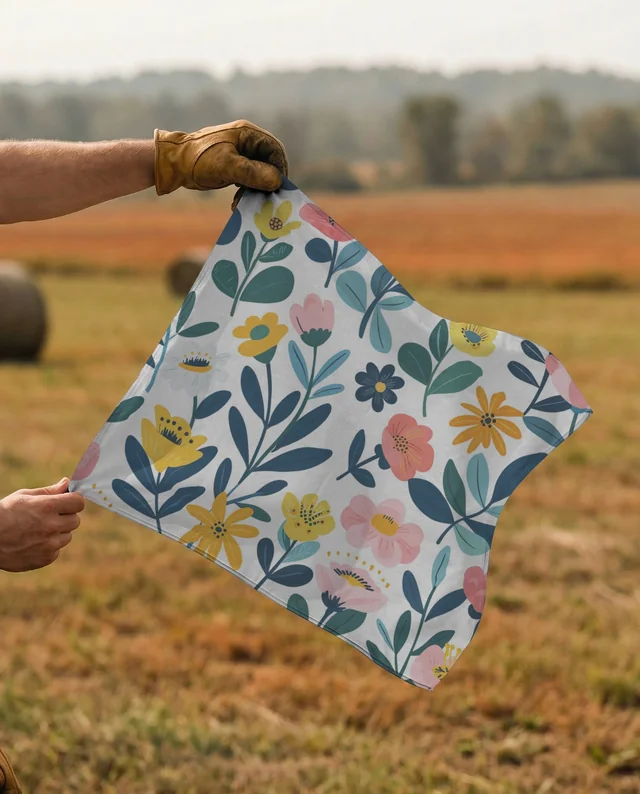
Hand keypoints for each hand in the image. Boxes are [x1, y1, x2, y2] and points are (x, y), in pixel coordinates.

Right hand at [0, 478, 84, 572]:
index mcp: (47, 507)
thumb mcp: (24, 496)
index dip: (73, 501)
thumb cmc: (5, 513)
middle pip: (76, 520)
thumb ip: (50, 491)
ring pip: (67, 536)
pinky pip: (56, 551)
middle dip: (66, 517)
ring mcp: (49, 544)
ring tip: (36, 530)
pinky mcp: (45, 558)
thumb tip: (67, 483)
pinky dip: (48, 547)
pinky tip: (32, 542)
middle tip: (48, 516)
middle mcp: (51, 526)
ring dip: (57, 533)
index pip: (78, 502)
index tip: (67, 501)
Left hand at [154, 120, 288, 205]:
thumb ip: (252, 172)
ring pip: (260, 173)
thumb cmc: (198, 160)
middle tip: (264, 201)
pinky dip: (247, 191)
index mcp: (247, 133)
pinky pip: (249, 179)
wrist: (174, 164)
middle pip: (269, 163)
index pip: (275, 150)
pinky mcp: (234, 166)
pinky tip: (237, 202)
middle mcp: (247, 141)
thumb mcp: (226, 166)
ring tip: (245, 202)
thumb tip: (276, 181)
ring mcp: (241, 154)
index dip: (280, 170)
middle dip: (267, 183)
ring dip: (256, 190)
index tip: (278, 189)